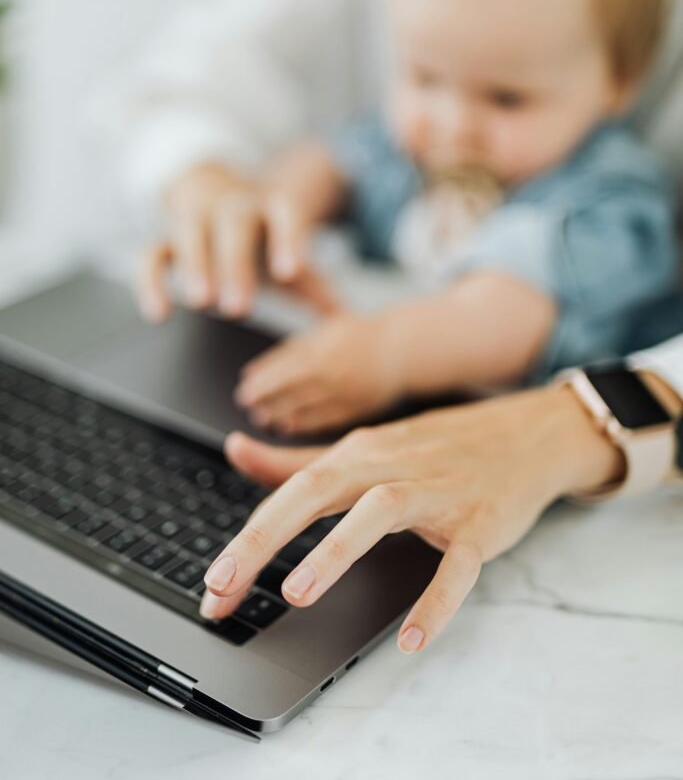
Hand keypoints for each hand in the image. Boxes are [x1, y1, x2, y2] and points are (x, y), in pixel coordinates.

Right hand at [136, 162, 336, 320]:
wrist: (219, 195)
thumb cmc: (262, 236)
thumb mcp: (290, 253)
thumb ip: (316, 286)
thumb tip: (346, 323)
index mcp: (272, 207)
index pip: (285, 212)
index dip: (288, 238)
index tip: (289, 272)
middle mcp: (234, 205)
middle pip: (234, 221)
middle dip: (235, 262)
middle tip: (237, 307)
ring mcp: (196, 217)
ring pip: (190, 230)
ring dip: (194, 265)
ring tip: (199, 301)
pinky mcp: (165, 237)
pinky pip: (150, 253)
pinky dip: (151, 280)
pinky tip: (159, 313)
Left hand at [200, 385, 623, 651]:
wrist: (528, 435)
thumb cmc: (440, 447)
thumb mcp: (369, 447)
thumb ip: (300, 459)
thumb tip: (235, 450)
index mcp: (360, 453)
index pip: (292, 490)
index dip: (248, 536)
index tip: (214, 584)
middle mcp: (391, 466)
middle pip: (319, 489)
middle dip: (266, 537)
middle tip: (224, 585)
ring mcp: (437, 492)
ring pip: (380, 511)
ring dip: (336, 549)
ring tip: (296, 594)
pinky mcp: (478, 524)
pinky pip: (457, 564)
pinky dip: (435, 600)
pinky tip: (411, 639)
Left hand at [235, 313, 402, 433]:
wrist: (401, 349)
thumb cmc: (357, 336)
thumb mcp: (325, 325)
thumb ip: (292, 346)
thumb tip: (256, 370)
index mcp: (324, 344)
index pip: (284, 361)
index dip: (262, 373)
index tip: (245, 381)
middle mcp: (333, 367)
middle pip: (290, 383)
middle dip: (264, 394)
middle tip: (245, 402)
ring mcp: (345, 389)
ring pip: (304, 404)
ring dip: (279, 411)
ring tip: (261, 416)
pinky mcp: (356, 408)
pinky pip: (324, 419)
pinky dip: (303, 423)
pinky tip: (287, 425)